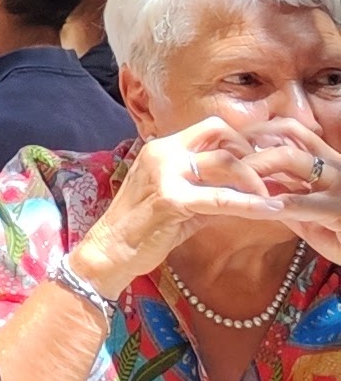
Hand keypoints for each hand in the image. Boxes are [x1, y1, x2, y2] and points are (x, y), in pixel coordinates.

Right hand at [71, 116, 334, 292]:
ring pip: (225, 161)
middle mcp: (162, 152)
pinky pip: (221, 199)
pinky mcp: (171, 199)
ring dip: (256, 178)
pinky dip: (249, 205)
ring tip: (272, 198)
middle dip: (251, 152)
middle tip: (267, 178)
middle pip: (218, 132)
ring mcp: (165, 173)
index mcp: (161, 149)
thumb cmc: (142, 230)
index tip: (259, 163)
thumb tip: (246, 189)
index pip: (209, 128)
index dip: (240, 141)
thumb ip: (206, 189)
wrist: (108, 253)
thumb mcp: (177, 200)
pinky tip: (269, 211)